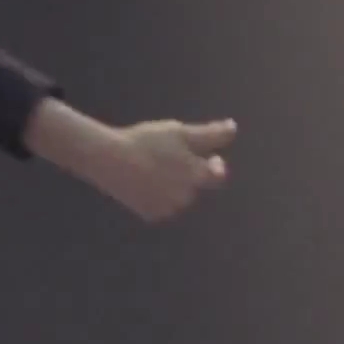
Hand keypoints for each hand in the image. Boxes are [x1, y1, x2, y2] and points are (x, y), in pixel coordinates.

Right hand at [94, 119, 237, 223]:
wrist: (110, 160)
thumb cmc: (147, 142)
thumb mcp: (180, 132)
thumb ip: (211, 134)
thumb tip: (233, 128)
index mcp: (197, 176)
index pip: (217, 175)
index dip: (212, 164)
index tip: (203, 154)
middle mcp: (186, 197)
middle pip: (194, 185)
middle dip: (186, 173)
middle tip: (166, 155)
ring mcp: (168, 208)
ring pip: (177, 196)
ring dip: (171, 184)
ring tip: (151, 166)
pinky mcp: (151, 215)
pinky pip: (160, 205)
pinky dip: (155, 195)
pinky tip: (142, 180)